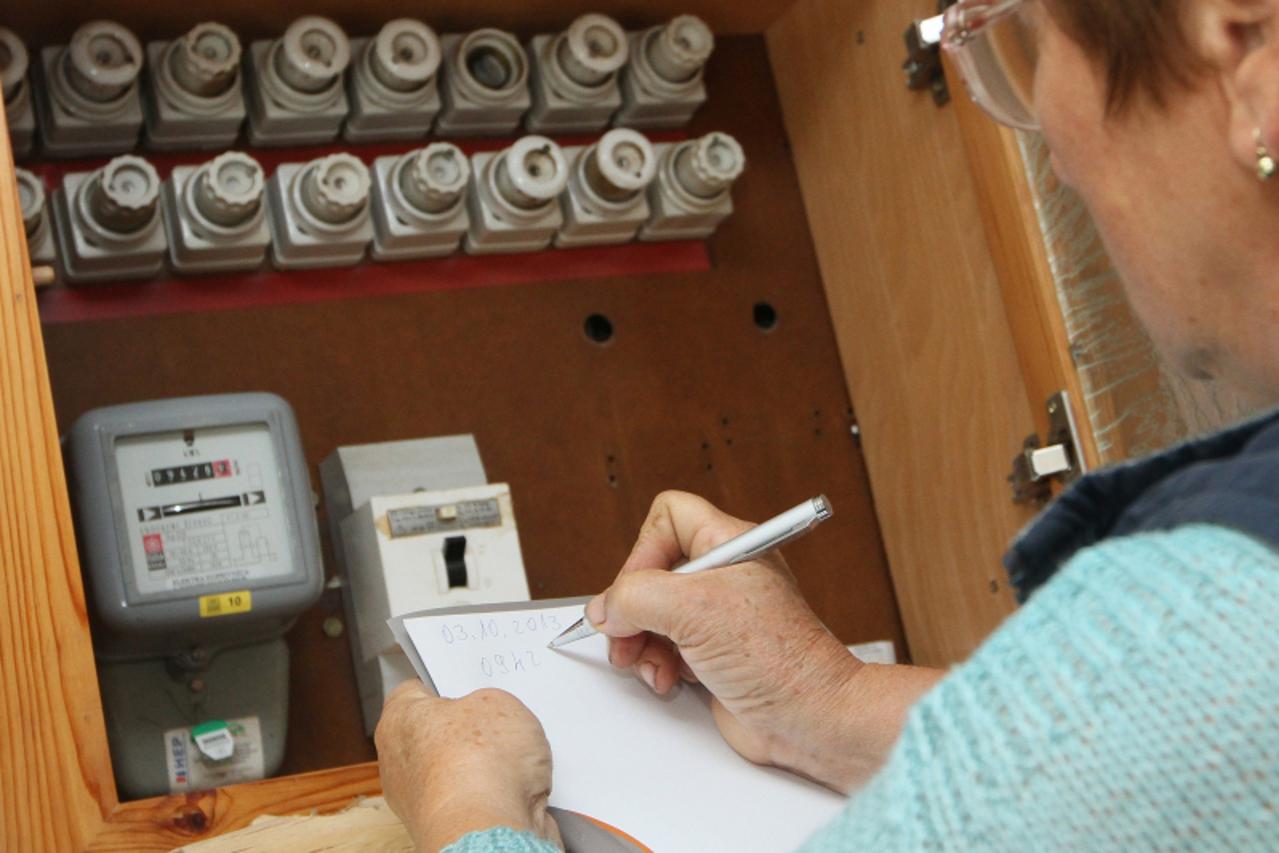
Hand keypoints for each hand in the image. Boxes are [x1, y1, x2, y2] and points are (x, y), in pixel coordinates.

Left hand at [376, 682, 562, 850]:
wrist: (489, 829)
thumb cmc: (478, 763)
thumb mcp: (496, 701)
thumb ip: (487, 702)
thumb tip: (489, 716)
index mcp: (398, 721)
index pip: (414, 690)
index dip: (444, 682)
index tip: (464, 679)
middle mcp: (400, 763)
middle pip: (440, 732)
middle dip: (473, 726)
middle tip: (500, 717)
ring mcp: (421, 800)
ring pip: (461, 768)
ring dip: (489, 763)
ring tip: (518, 755)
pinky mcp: (448, 827)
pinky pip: (477, 799)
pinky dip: (498, 794)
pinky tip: (520, 786)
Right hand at [588, 491, 942, 792]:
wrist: (810, 718)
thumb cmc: (778, 657)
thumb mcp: (694, 610)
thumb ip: (636, 597)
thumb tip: (607, 609)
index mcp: (730, 545)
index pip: (670, 518)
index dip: (644, 549)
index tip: (638, 586)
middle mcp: (723, 577)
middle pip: (652, 572)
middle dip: (632, 607)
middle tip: (625, 634)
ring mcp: (717, 618)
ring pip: (652, 614)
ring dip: (640, 642)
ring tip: (650, 664)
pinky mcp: (712, 654)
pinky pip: (665, 648)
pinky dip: (657, 664)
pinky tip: (670, 679)